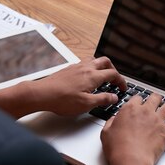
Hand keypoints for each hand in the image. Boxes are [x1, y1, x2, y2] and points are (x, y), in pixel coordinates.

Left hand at [0, 56, 125, 117]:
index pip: (113, 74)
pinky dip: (91, 68)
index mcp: (93, 76)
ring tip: (102, 77)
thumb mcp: (86, 104)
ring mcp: (76, 67)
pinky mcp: (69, 69)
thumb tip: (114, 97)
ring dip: (101, 66)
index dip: (121, 81)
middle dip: (113, 69)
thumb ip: (103, 99)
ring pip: (94, 60)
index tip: (122, 88)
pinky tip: (86, 78)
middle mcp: (86, 68)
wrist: (42, 94)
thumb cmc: (62, 99)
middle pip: (106, 61)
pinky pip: (84, 63)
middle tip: (115, 80)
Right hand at [100, 92, 164, 164]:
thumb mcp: (106, 133)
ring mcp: (157, 120)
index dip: (138, 101)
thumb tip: (113, 119)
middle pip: (155, 97)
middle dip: (156, 99)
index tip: (139, 104)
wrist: (131, 159)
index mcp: (130, 109)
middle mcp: (145, 111)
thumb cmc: (118, 148)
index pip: (137, 98)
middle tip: (156, 102)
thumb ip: (111, 122)